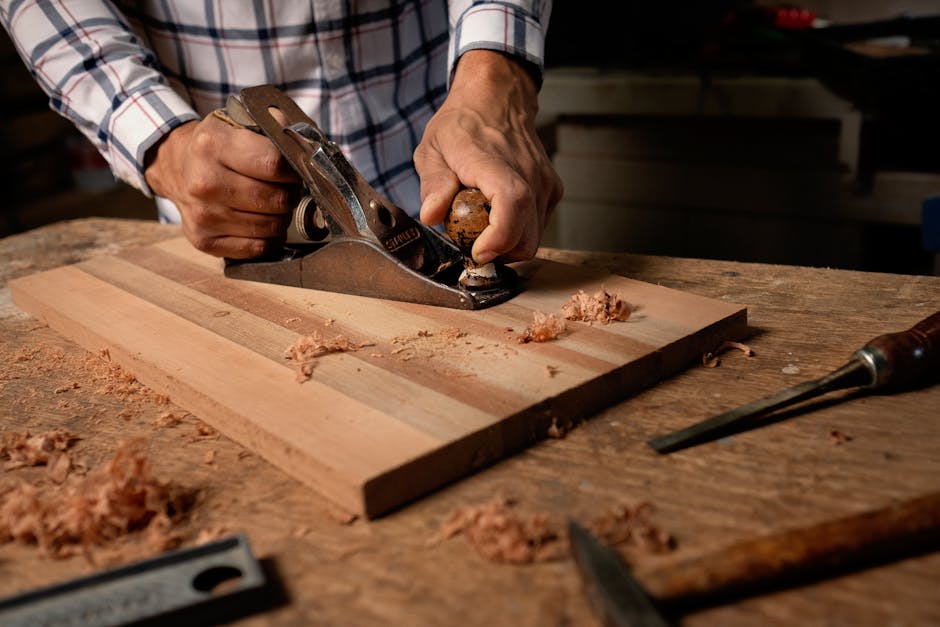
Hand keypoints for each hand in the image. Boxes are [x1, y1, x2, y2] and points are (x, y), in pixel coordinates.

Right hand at [144, 115, 299, 258]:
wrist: (178, 166)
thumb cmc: (217, 146)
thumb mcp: (240, 121)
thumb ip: (275, 126)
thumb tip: (305, 145)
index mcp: (212, 145)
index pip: (274, 165)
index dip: (293, 170)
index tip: (293, 170)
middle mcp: (203, 182)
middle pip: (276, 199)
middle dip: (290, 194)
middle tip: (285, 188)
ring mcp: (202, 215)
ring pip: (270, 226)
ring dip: (280, 216)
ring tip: (271, 203)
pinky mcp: (204, 240)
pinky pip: (257, 248)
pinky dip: (268, 237)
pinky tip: (261, 221)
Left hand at [415, 50, 562, 263]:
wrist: (497, 100)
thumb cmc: (462, 125)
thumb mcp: (432, 149)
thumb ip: (433, 184)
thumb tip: (431, 216)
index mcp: (493, 161)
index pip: (512, 202)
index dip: (499, 237)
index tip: (479, 252)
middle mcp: (527, 173)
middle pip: (526, 235)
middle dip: (498, 253)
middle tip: (473, 245)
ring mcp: (544, 182)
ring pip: (534, 237)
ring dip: (508, 245)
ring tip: (484, 228)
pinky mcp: (552, 189)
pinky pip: (539, 226)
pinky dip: (520, 232)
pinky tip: (499, 216)